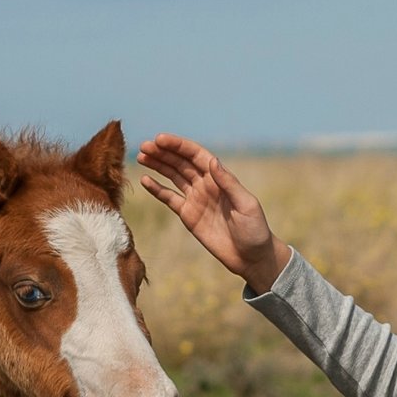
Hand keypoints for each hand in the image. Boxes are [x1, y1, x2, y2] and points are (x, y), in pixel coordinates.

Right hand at [137, 133, 291, 291]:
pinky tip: (145, 180)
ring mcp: (196, 199)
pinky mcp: (188, 215)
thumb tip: (212, 161)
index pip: (195, 156)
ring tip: (141, 156)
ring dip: (157, 165)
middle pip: (180, 163)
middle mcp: (206, 185)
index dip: (178, 146)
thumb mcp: (245, 205)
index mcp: (219, 178)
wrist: (251, 257)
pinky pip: (169, 198)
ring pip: (173, 177)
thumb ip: (228, 183)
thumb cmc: (254, 230)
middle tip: (144, 147)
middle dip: (163, 153)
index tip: (160, 139)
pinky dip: (157, 189)